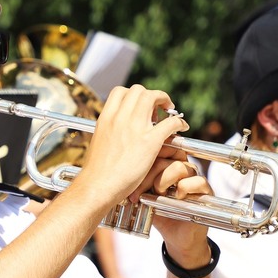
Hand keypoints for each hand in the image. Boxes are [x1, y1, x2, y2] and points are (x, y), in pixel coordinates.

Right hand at [78, 85, 190, 210]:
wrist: (97, 186)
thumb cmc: (96, 172)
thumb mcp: (98, 142)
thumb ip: (109, 132)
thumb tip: (115, 132)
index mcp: (106, 118)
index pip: (121, 91)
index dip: (133, 95)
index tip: (139, 105)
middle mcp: (120, 118)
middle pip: (139, 90)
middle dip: (150, 95)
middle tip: (157, 107)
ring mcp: (135, 128)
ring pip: (153, 97)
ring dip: (164, 100)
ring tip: (169, 111)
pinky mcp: (150, 142)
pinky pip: (170, 122)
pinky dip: (178, 122)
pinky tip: (181, 128)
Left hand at [135, 148, 215, 266]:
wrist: (176, 237)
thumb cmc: (161, 214)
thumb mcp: (145, 197)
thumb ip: (138, 183)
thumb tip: (120, 174)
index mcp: (168, 164)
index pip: (158, 150)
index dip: (145, 160)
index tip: (131, 176)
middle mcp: (182, 167)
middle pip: (166, 157)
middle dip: (148, 175)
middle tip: (137, 193)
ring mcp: (195, 177)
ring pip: (179, 167)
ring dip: (164, 180)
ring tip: (158, 194)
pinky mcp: (205, 191)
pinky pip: (196, 181)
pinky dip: (184, 189)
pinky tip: (177, 198)